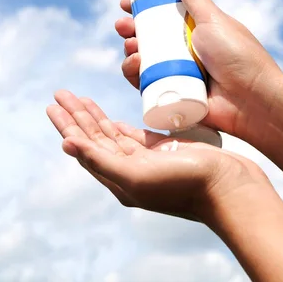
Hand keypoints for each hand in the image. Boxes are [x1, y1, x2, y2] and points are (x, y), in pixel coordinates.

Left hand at [46, 90, 269, 222]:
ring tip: (77, 98)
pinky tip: (107, 117)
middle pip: (94, 137)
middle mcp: (128, 171)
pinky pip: (133, 135)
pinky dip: (118, 125)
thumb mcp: (137, 176)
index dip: (67, 126)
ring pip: (111, 134)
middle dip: (76, 115)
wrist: (230, 188)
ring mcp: (146, 160)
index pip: (84, 148)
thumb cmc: (185, 186)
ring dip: (94, 115)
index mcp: (118, 179)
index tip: (52, 106)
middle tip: (60, 93)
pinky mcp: (163, 150)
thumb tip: (65, 145)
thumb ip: (101, 159)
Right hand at [117, 0, 282, 142]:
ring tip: (132, 46)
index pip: (162, 15)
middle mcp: (184, 51)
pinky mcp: (172, 96)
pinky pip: (146, 84)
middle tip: (123, 26)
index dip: (142, 8)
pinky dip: (135, 74)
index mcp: (194, 30)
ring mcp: (177, 74)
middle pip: (148, 38)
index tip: (126, 3)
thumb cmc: (238, 56)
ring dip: (131, 51)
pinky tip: (135, 64)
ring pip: (143, 61)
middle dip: (130, 30)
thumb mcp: (212, 20)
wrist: (252, 100)